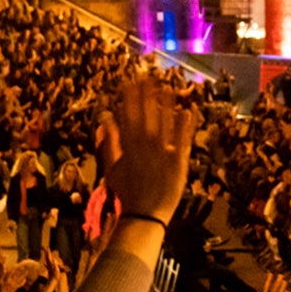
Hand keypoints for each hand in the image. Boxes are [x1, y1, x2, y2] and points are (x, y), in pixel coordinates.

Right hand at [100, 77, 194, 222]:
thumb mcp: (112, 168)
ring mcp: (162, 153)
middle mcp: (145, 146)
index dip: (130, 97)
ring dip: (166, 104)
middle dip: (146, 95)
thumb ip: (108, 143)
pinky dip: (184, 125)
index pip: (128, 115)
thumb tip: (103, 121)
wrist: (145, 215)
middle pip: (146, 115)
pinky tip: (187, 110)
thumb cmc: (127, 192)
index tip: (130, 82)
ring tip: (167, 87)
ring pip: (164, 123)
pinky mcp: (178, 162)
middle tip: (148, 77)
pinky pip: (182, 140)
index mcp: (128, 146)